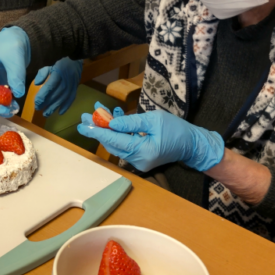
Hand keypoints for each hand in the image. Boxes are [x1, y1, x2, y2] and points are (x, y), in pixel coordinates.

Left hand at [33, 57, 82, 116]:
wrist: (75, 63)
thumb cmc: (59, 66)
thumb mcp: (49, 67)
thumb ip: (42, 74)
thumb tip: (36, 84)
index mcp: (58, 74)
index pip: (50, 86)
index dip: (43, 95)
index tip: (36, 102)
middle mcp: (65, 81)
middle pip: (55, 95)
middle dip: (46, 103)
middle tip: (38, 109)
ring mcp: (71, 86)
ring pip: (62, 99)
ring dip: (54, 108)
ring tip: (46, 114)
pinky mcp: (75, 90)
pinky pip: (71, 100)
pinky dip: (66, 107)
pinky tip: (59, 113)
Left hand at [77, 104, 224, 171]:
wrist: (192, 144)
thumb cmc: (176, 129)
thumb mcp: (154, 120)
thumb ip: (131, 122)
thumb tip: (111, 123)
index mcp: (142, 151)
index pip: (114, 141)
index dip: (97, 132)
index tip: (83, 125)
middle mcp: (138, 160)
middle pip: (112, 144)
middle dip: (98, 129)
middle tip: (85, 116)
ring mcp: (138, 162)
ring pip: (117, 144)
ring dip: (107, 129)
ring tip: (97, 113)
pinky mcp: (140, 159)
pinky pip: (125, 145)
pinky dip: (118, 133)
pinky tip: (114, 118)